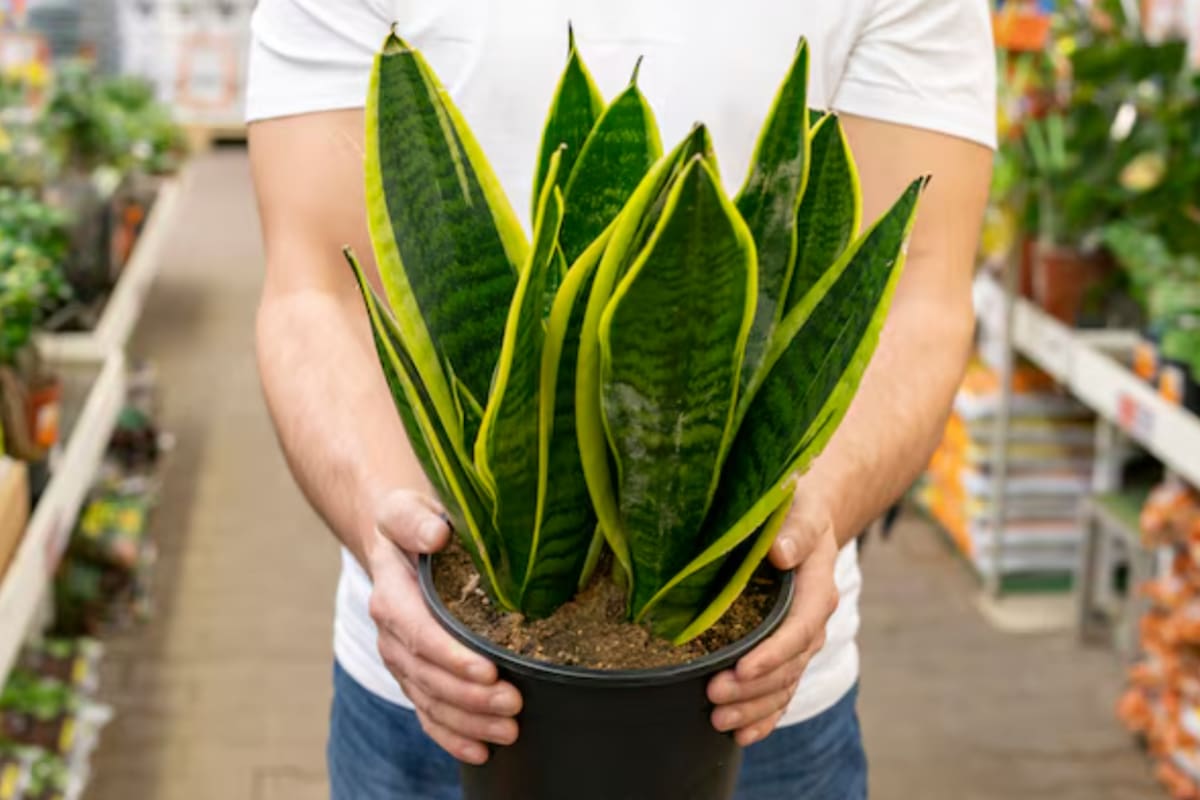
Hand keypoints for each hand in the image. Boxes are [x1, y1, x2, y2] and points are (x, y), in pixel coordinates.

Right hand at [366, 489, 522, 763]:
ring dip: (468, 720)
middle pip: (428, 676)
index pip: (420, 633)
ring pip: (430, 700)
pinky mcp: (415, 673)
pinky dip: (451, 735)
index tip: (488, 670)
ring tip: (509, 731)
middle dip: (470, 696)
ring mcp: (402, 659)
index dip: (452, 656)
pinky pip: (428, 712)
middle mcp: (393, 634)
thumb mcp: (406, 509)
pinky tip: (480, 751)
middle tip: (514, 704)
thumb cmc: (411, 522)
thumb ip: (415, 520)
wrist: (395, 539)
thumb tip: (437, 534)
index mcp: (392, 595)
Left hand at [707, 482, 839, 745]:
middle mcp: (812, 622)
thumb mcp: (800, 510)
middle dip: (753, 687)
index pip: (799, 629)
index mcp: (817, 590)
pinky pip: (781, 690)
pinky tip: (742, 736)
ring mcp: (800, 641)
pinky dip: (764, 715)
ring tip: (718, 721)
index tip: (742, 667)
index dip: (772, 653)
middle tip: (714, 696)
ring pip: (783, 685)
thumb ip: (795, 530)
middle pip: (788, 665)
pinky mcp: (786, 651)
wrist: (804, 517)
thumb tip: (780, 553)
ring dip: (754, 707)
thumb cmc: (796, 509)